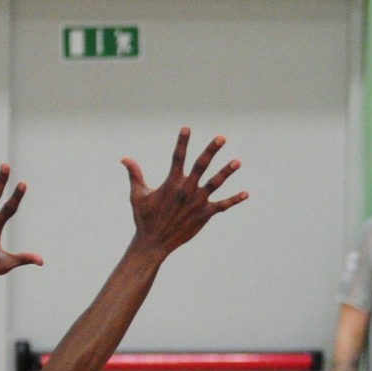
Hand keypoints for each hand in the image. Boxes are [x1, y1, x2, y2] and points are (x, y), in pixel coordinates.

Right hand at [123, 128, 246, 256]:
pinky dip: (234, 200)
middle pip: (201, 165)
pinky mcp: (205, 214)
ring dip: (227, 172)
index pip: (177, 157)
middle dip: (212, 150)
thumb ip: (135, 174)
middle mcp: (186, 189)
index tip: (187, 128)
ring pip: (215, 183)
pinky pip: (222, 205)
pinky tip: (246, 194)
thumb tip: (124, 158)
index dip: (182, 142)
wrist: (154, 242)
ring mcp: (198, 202)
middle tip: (222, 137)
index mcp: (171, 182)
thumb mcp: (138, 194)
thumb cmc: (144, 218)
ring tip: (238, 161)